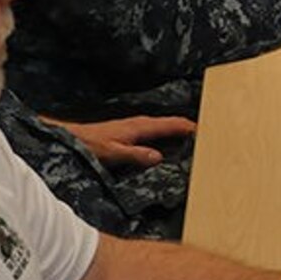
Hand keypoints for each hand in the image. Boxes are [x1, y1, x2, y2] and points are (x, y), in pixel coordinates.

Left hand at [56, 115, 196, 167]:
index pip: (171, 124)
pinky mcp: (131, 131)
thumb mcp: (114, 153)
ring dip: (177, 131)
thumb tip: (160, 156)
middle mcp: (140, 123)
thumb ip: (136, 155)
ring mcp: (136, 126)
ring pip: (163, 127)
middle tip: (205, 137)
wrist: (73, 137)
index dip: (189, 127)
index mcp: (140, 126)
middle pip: (170, 123)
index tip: (206, 132)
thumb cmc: (91, 144)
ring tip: (191, 141)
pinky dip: (166, 135)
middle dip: (188, 128)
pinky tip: (167, 145)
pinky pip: (155, 131)